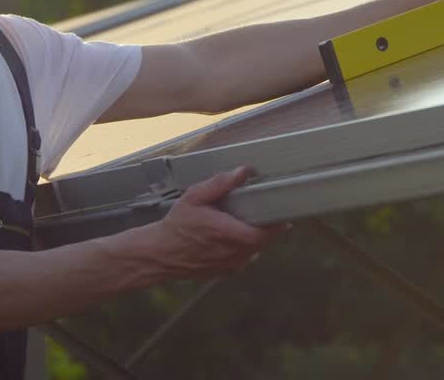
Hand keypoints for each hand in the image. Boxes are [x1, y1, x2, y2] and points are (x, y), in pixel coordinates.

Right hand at [140, 167, 284, 277]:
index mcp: (226, 234)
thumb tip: (243, 172)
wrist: (160, 253)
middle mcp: (231, 253)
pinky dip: (244, 248)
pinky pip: (244, 258)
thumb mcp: (194, 197)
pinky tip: (233, 237)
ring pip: (254, 251)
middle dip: (266, 228)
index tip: (284, 215)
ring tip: (245, 223)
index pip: (263, 235)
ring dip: (255, 238)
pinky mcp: (226, 272)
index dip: (277, 226)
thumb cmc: (177, 225)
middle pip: (262, 242)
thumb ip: (220, 184)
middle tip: (264, 212)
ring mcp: (230, 265)